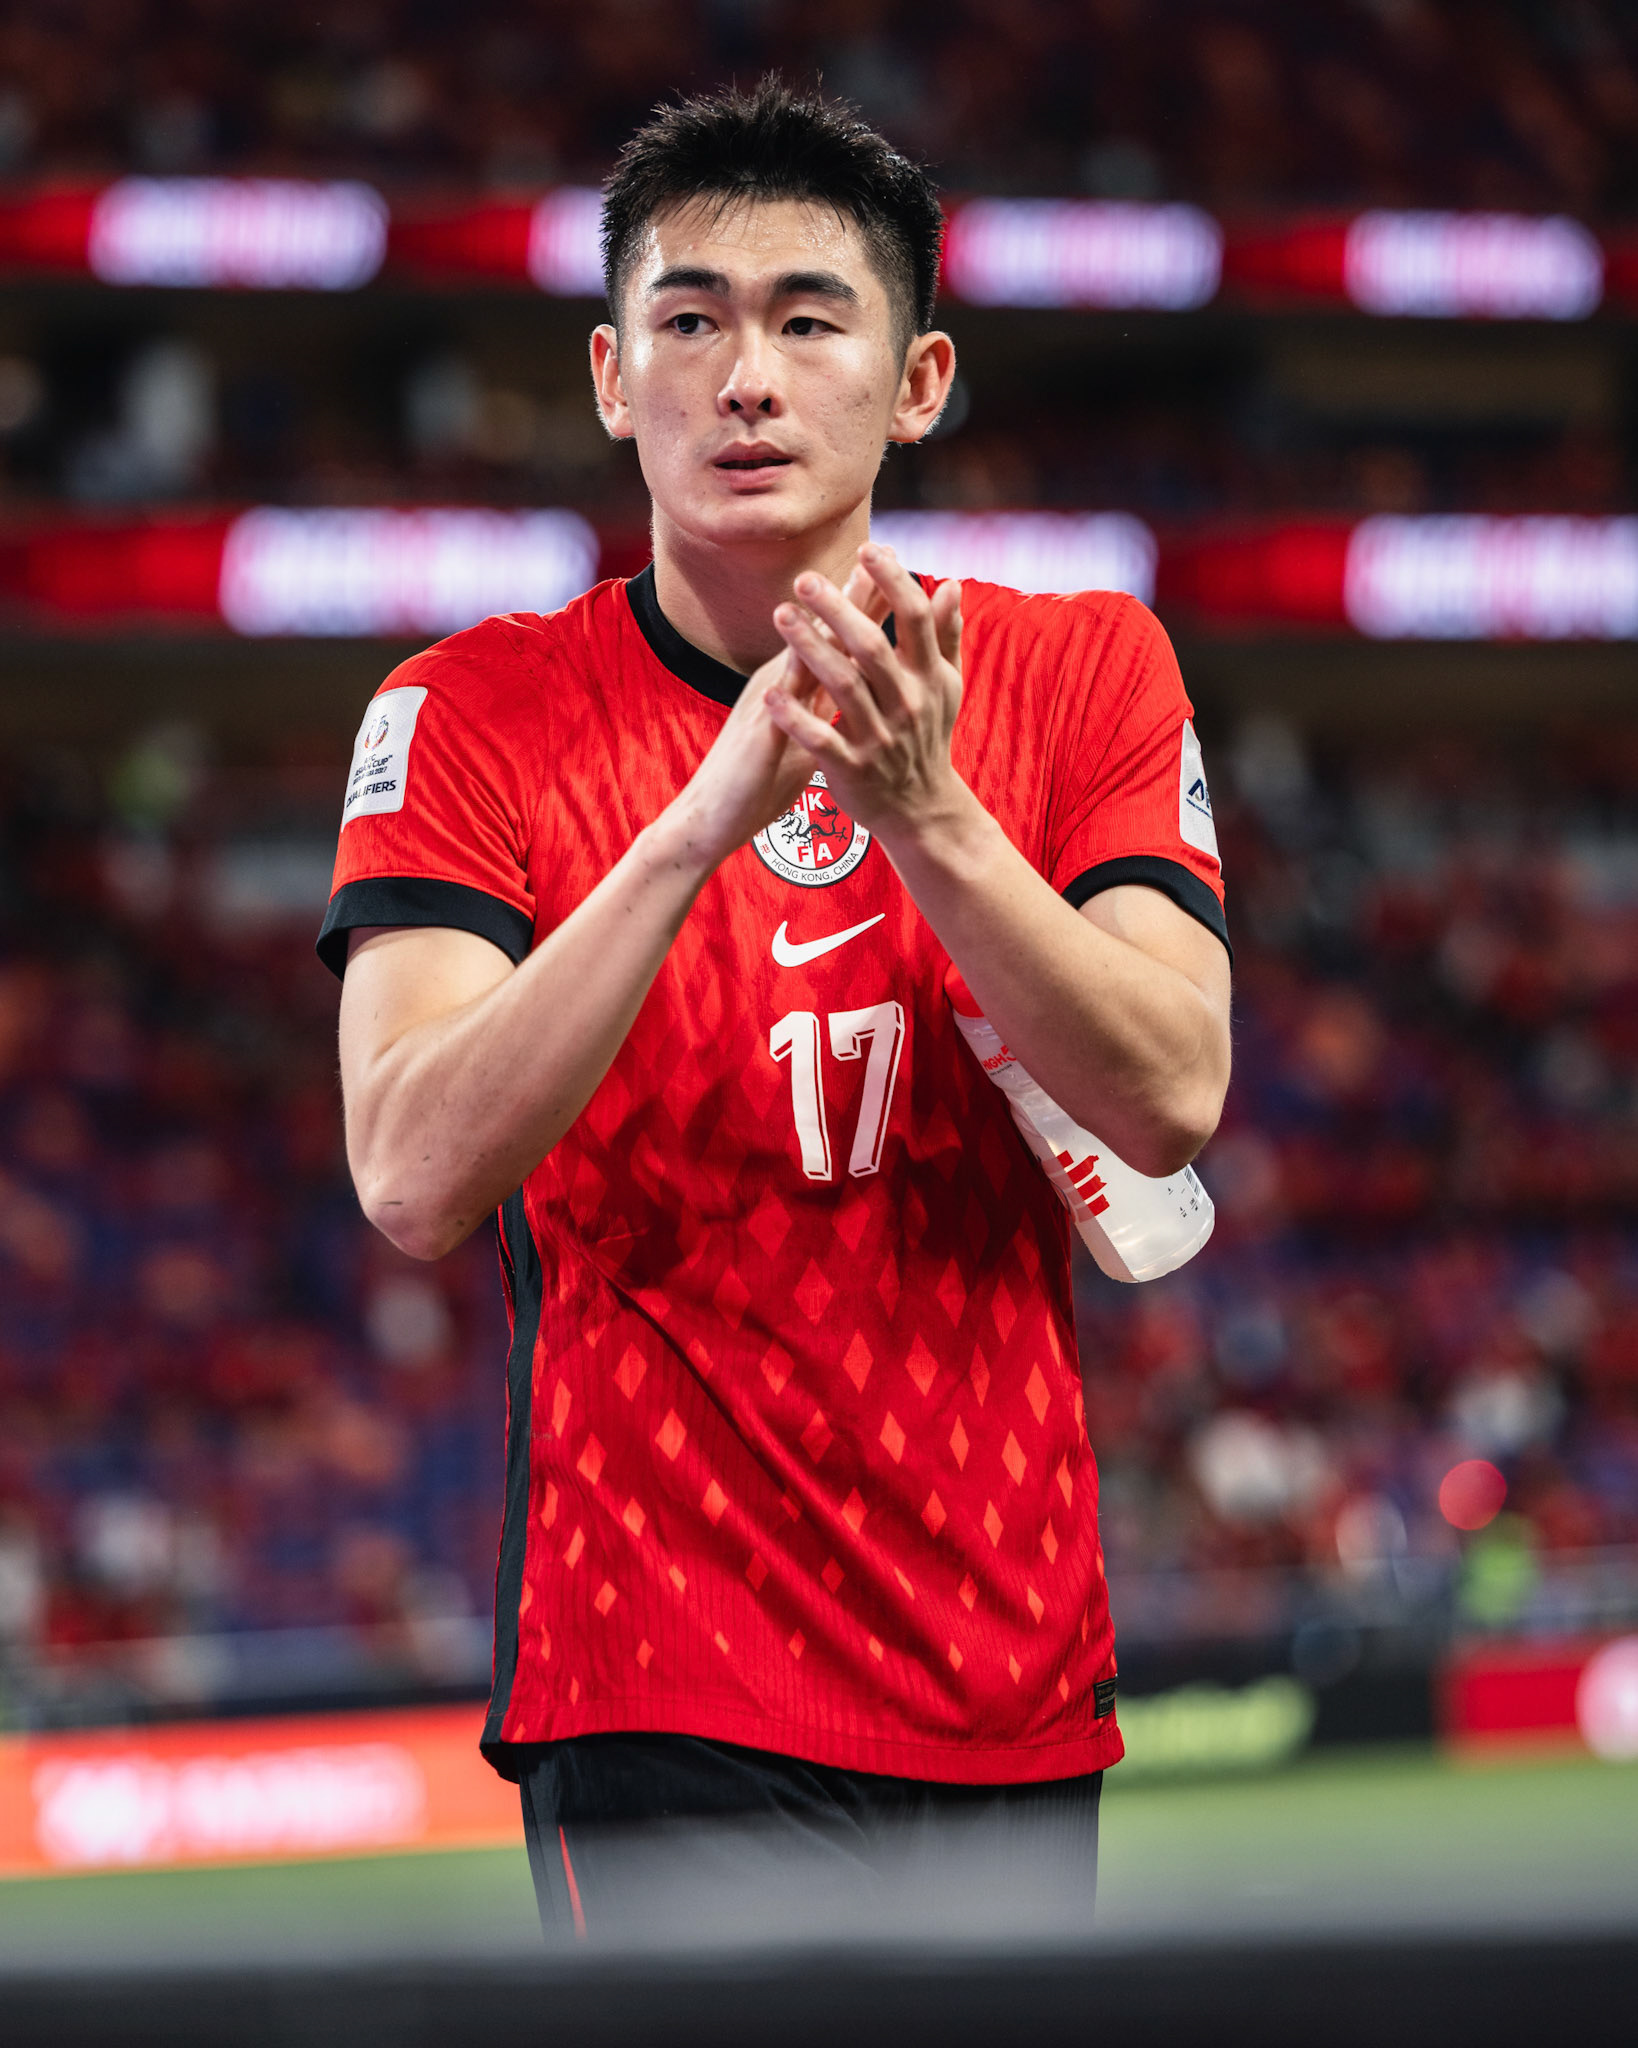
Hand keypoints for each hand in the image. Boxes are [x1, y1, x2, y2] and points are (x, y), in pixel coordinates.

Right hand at [658, 556, 887, 872]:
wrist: (710, 816)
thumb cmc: (759, 778)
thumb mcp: (802, 733)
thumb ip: (825, 703)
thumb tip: (858, 683)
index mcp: (796, 683)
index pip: (836, 635)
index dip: (865, 604)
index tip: (894, 568)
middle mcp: (781, 684)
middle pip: (820, 633)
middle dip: (850, 597)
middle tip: (878, 555)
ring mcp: (767, 707)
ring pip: (795, 660)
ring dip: (818, 628)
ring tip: (841, 593)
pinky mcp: (758, 740)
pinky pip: (776, 711)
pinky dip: (789, 689)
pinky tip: (801, 667)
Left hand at [765, 544, 965, 840]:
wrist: (922, 809)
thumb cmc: (928, 736)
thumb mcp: (946, 687)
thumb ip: (946, 635)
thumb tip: (951, 584)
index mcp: (930, 679)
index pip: (916, 619)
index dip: (893, 581)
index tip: (868, 548)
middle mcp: (907, 705)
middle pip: (871, 648)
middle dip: (838, 609)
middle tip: (805, 579)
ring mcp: (879, 739)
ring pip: (842, 687)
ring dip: (810, 650)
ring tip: (780, 616)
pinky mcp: (852, 769)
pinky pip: (820, 739)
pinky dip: (795, 717)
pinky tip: (772, 692)